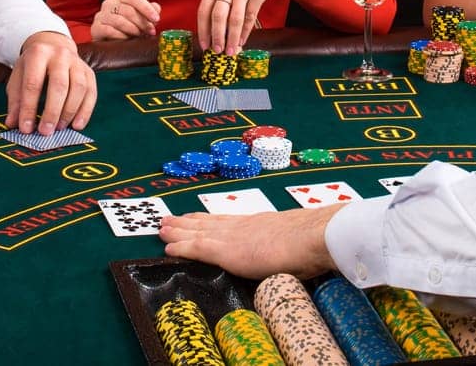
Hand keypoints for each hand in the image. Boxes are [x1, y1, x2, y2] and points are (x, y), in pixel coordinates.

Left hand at [5, 30, 96, 135]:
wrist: (53, 45)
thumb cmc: (33, 67)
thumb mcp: (18, 78)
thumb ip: (15, 101)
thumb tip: (13, 124)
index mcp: (38, 54)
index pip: (32, 84)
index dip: (28, 108)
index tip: (26, 129)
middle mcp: (60, 55)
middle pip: (59, 85)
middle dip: (52, 111)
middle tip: (45, 132)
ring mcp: (77, 62)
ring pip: (78, 88)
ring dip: (69, 112)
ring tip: (59, 128)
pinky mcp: (89, 72)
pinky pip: (91, 93)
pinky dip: (85, 111)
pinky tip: (77, 125)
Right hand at [90, 0, 160, 40]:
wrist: (109, 41)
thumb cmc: (127, 27)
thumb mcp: (140, 18)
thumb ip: (149, 11)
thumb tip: (156, 8)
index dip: (146, 8)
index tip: (157, 19)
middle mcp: (109, 3)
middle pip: (129, 10)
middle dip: (142, 22)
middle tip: (150, 31)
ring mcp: (100, 15)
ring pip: (119, 21)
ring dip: (133, 29)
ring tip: (139, 35)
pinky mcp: (95, 28)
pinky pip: (109, 30)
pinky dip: (120, 36)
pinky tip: (126, 39)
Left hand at [159, 204, 342, 279]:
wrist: (313, 236)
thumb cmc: (314, 242)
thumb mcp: (299, 242)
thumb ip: (290, 248)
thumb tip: (296, 258)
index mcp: (260, 224)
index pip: (228, 221)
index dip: (209, 220)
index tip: (195, 217)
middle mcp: (243, 226)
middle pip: (209, 223)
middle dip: (187, 222)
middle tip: (168, 220)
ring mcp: (234, 237)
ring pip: (198, 232)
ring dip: (178, 231)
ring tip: (161, 229)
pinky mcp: (228, 251)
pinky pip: (198, 248)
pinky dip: (182, 246)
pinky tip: (168, 247)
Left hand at [196, 0, 296, 52]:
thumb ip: (219, 1)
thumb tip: (214, 31)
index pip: (203, 10)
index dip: (203, 30)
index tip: (204, 45)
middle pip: (218, 16)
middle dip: (217, 37)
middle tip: (217, 51)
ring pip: (235, 19)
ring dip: (232, 38)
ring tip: (231, 50)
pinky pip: (250, 17)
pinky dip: (246, 32)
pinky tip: (243, 40)